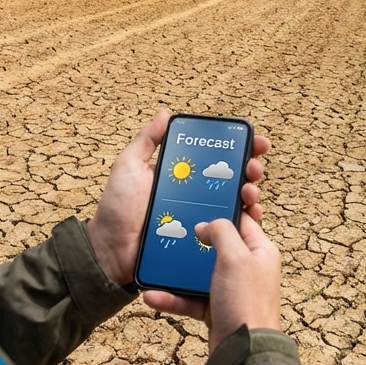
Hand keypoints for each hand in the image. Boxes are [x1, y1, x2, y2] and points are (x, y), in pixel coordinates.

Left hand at [86, 108, 270, 288]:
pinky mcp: (203, 239)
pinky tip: (249, 215)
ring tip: (249, 192)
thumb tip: (166, 113)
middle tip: (254, 168)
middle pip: (232, 177)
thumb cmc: (117, 209)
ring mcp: (201, 216)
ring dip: (250, 193)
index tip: (254, 141)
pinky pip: (228, 230)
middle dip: (250, 169)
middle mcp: (195, 193)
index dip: (238, 147)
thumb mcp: (128, 166)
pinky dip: (244, 221)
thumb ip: (146, 140)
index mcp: (181, 174)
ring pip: (235, 202)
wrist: (111, 251)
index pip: (215, 156)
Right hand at [143, 213, 281, 351]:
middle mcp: (247, 268)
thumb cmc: (245, 301)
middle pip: (217, 247)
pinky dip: (173, 298)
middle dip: (193, 242)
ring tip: (155, 266)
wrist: (243, 351)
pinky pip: (191, 298)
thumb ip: (221, 232)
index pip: (241, 221)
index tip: (198, 204)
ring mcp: (231, 289)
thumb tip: (205, 225)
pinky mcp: (216, 309)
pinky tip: (152, 296)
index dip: (220, 211)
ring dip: (176, 273)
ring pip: (199, 274)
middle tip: (171, 231)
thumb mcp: (235, 256)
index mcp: (260, 250)